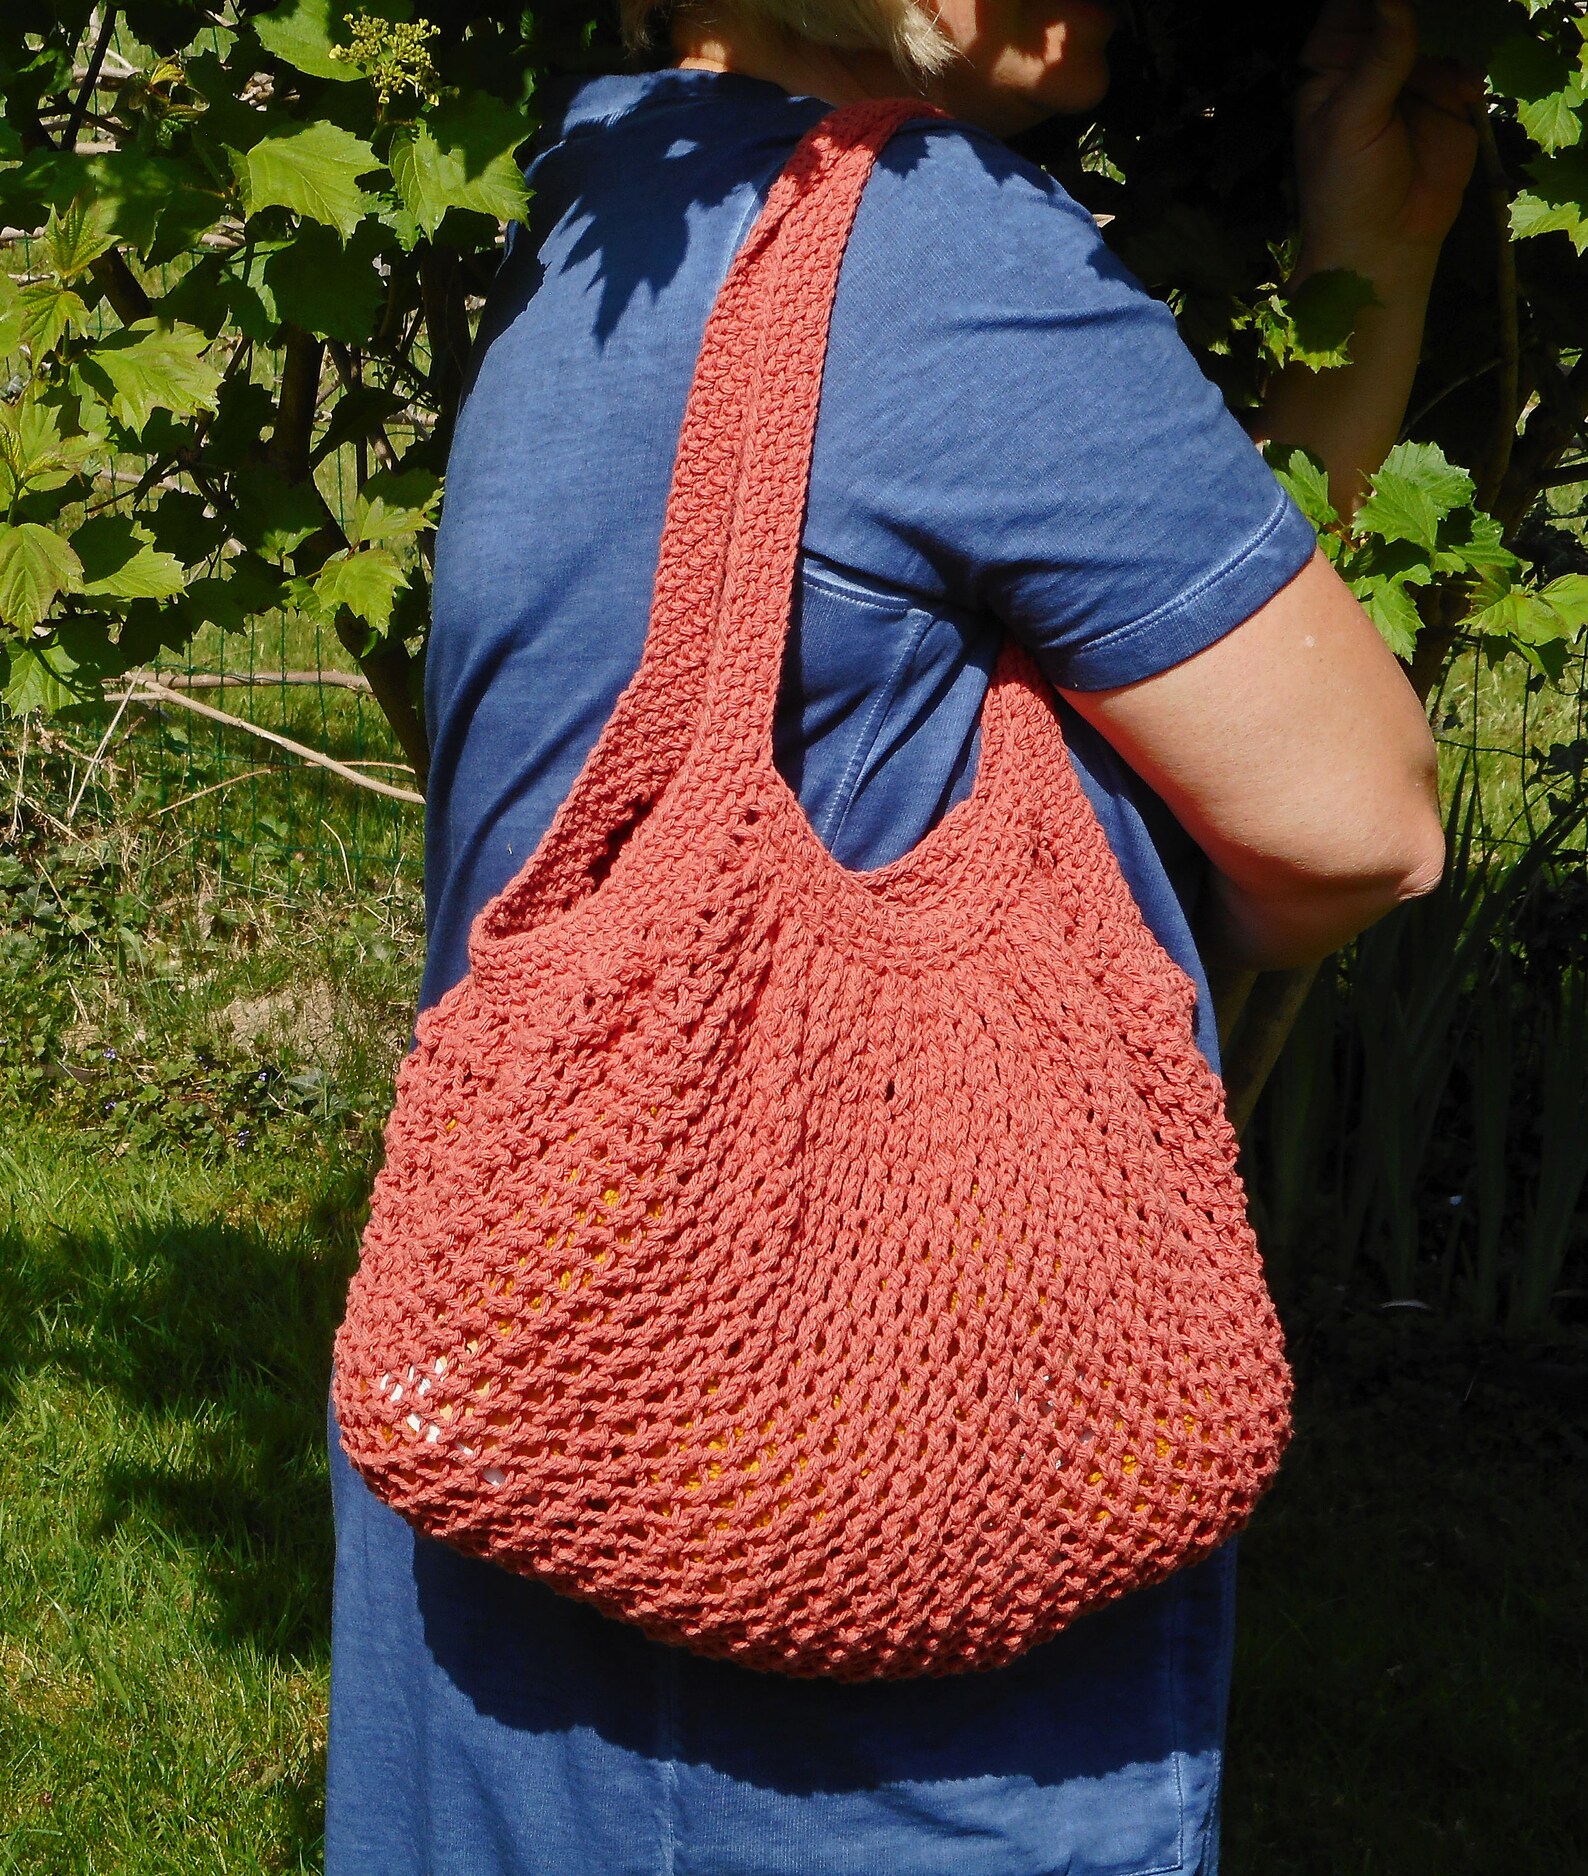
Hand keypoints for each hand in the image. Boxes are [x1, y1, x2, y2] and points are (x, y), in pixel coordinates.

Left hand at [1293, 0, 1481, 284]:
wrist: (1384, 244)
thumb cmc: (1345, 187)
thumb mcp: (1353, 119)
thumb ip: (1379, 56)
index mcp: (1332, 61)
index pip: (1353, 4)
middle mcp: (1372, 58)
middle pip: (1400, 7)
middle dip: (1421, 6)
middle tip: (1436, 13)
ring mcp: (1413, 73)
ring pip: (1439, 25)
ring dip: (1453, 26)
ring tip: (1446, 56)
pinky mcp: (1449, 94)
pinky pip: (1468, 59)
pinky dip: (1471, 65)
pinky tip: (1464, 90)